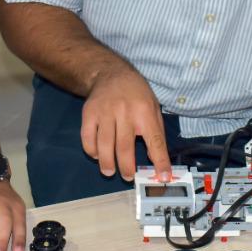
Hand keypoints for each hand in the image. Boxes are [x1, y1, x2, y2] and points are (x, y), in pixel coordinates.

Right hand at [80, 64, 170, 181]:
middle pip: (124, 147)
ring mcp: (105, 113)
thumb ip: (155, 133)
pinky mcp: (89, 113)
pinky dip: (92, 150)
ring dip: (107, 162)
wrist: (111, 73)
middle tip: (128, 177)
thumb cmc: (136, 94)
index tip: (163, 177)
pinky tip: (97, 155)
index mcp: (145, 111)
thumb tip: (156, 160)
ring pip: (104, 144)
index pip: (155, 141)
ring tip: (109, 172)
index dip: (160, 161)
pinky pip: (88, 137)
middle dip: (127, 167)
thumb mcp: (153, 107)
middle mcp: (125, 112)